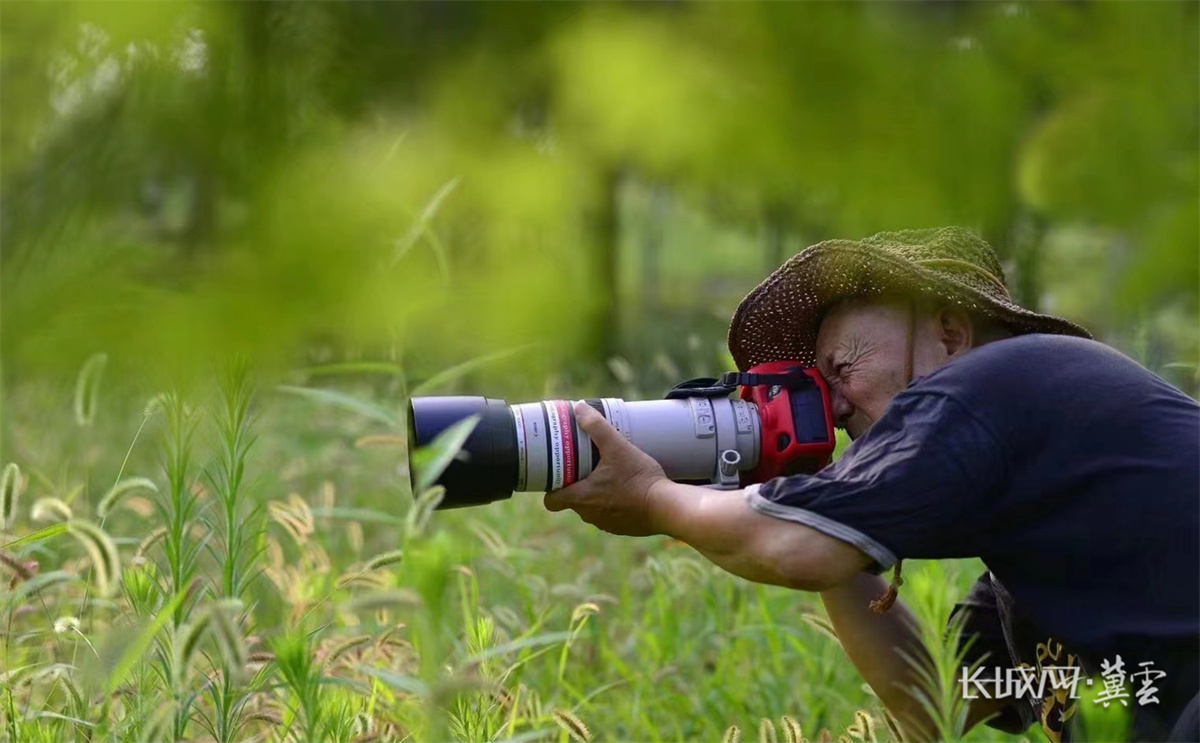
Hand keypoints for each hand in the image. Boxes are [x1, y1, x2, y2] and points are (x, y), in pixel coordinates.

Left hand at [543, 401, 669, 536]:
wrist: (667, 507)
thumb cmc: (639, 479)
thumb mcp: (618, 447)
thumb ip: (597, 427)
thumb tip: (580, 407)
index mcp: (581, 498)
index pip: (551, 501)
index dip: (551, 489)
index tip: (558, 475)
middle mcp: (589, 515)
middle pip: (572, 501)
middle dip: (577, 486)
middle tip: (585, 467)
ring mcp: (606, 524)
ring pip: (592, 508)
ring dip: (596, 495)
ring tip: (608, 475)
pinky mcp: (622, 528)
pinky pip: (611, 515)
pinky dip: (614, 504)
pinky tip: (626, 489)